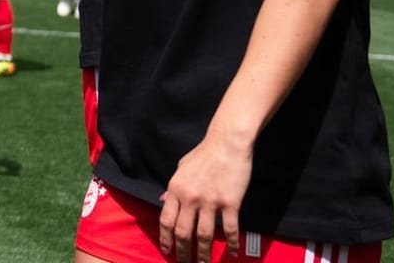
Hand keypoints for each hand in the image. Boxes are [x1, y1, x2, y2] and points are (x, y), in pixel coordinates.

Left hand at [159, 132, 251, 260]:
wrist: (227, 143)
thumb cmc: (204, 153)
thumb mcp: (181, 167)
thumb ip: (172, 186)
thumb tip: (162, 199)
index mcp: (175, 189)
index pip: (166, 220)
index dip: (165, 238)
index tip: (166, 250)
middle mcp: (190, 198)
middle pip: (183, 232)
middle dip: (182, 251)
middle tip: (184, 262)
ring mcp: (210, 202)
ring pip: (204, 235)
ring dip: (203, 253)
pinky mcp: (230, 203)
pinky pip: (229, 229)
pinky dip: (229, 243)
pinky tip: (231, 253)